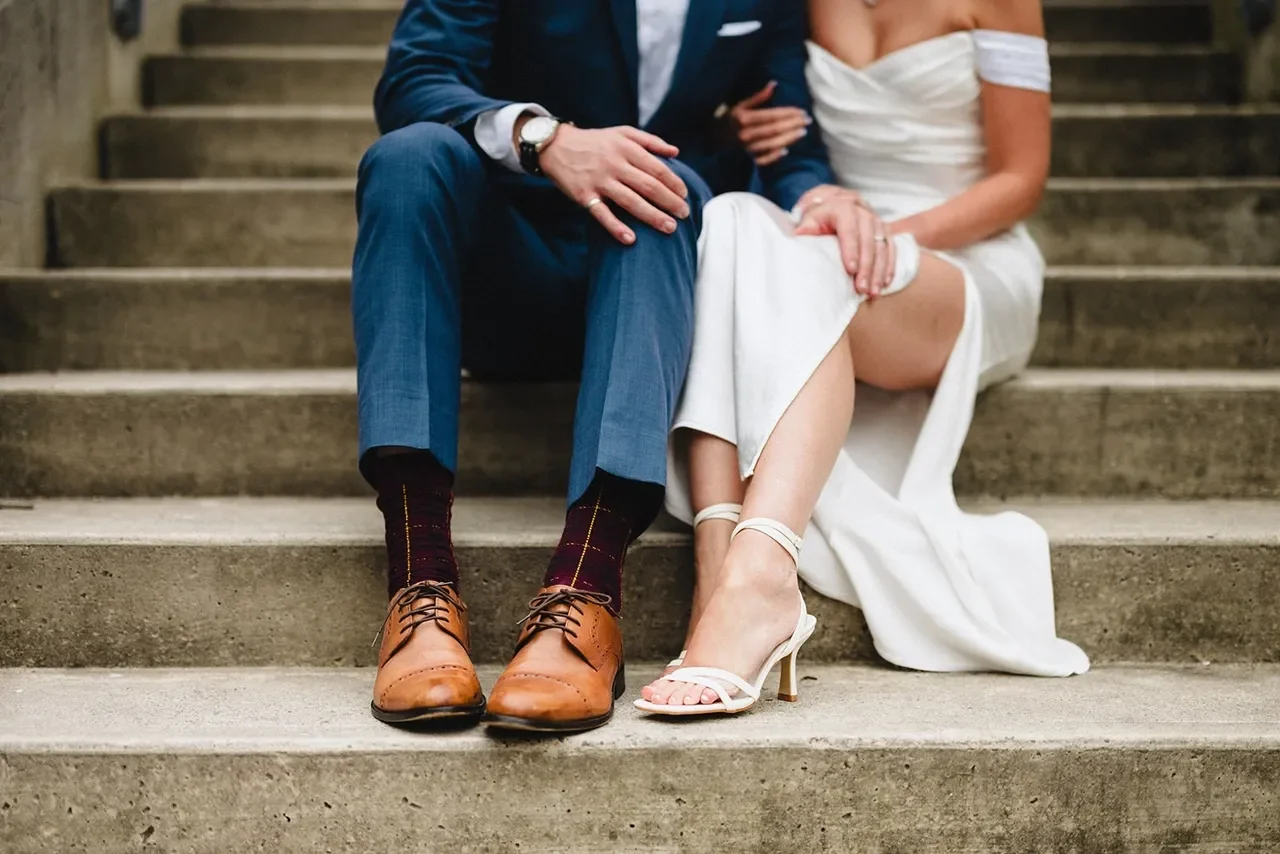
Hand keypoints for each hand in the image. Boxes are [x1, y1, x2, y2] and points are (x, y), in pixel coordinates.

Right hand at [537, 124, 690, 244]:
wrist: (555, 146)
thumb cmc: (594, 141)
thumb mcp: (622, 132)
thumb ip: (650, 141)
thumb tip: (676, 152)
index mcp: (626, 148)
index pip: (657, 168)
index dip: (674, 183)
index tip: (685, 195)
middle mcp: (614, 164)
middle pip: (648, 186)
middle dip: (669, 202)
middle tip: (684, 215)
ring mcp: (599, 181)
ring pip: (630, 201)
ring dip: (652, 216)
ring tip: (670, 228)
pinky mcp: (584, 195)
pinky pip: (602, 214)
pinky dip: (615, 227)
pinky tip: (630, 239)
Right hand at [728, 81, 811, 166]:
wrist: (713, 138)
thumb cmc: (730, 119)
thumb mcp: (741, 105)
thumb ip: (758, 97)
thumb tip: (775, 84)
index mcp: (744, 118)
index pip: (771, 116)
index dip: (788, 113)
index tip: (802, 111)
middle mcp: (745, 134)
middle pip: (774, 129)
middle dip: (792, 125)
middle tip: (807, 120)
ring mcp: (746, 148)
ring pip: (771, 144)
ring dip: (788, 138)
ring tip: (802, 132)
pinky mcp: (747, 158)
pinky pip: (763, 159)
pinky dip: (774, 156)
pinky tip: (786, 151)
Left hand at [794, 191, 895, 297]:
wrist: (834, 203)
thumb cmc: (819, 217)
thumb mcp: (809, 218)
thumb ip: (806, 228)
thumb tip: (800, 235)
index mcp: (843, 208)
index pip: (849, 229)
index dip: (851, 250)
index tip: (851, 270)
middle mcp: (863, 212)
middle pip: (868, 240)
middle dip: (866, 266)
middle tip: (862, 288)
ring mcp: (877, 221)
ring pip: (882, 246)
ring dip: (879, 271)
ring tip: (873, 292)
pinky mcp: (885, 230)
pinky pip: (891, 249)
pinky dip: (889, 267)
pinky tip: (885, 283)